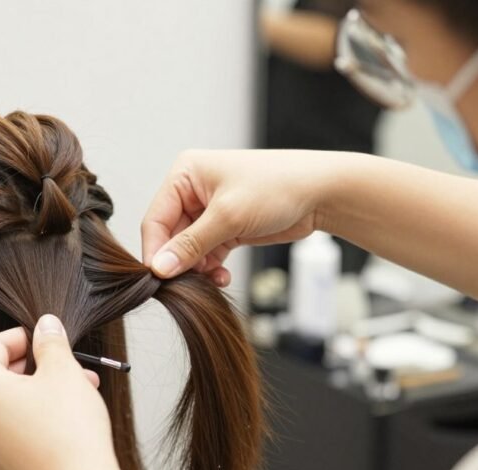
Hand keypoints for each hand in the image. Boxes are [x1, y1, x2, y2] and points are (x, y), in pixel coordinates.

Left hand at [0, 315, 123, 469]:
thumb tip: (46, 326)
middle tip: (68, 364)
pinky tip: (66, 419)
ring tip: (78, 390)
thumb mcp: (63, 371)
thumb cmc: (68, 430)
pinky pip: (12, 430)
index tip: (44, 336)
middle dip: (36, 367)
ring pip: (8, 405)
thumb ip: (50, 342)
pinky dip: (34, 418)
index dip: (21, 336)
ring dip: (39, 392)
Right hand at [142, 149, 335, 286]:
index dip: (156, 250)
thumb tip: (159, 268)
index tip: (159, 278)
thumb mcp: (228, 217)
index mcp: (185, 174)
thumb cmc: (277, 187)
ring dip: (197, 269)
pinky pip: (207, 254)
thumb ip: (191, 245)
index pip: (155, 218)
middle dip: (180, 262)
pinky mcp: (227, 228)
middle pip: (170, 237)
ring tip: (212, 281)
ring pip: (188, 250)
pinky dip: (211, 269)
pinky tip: (222, 278)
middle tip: (186, 286)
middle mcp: (193, 191)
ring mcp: (210, 211)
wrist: (321, 192)